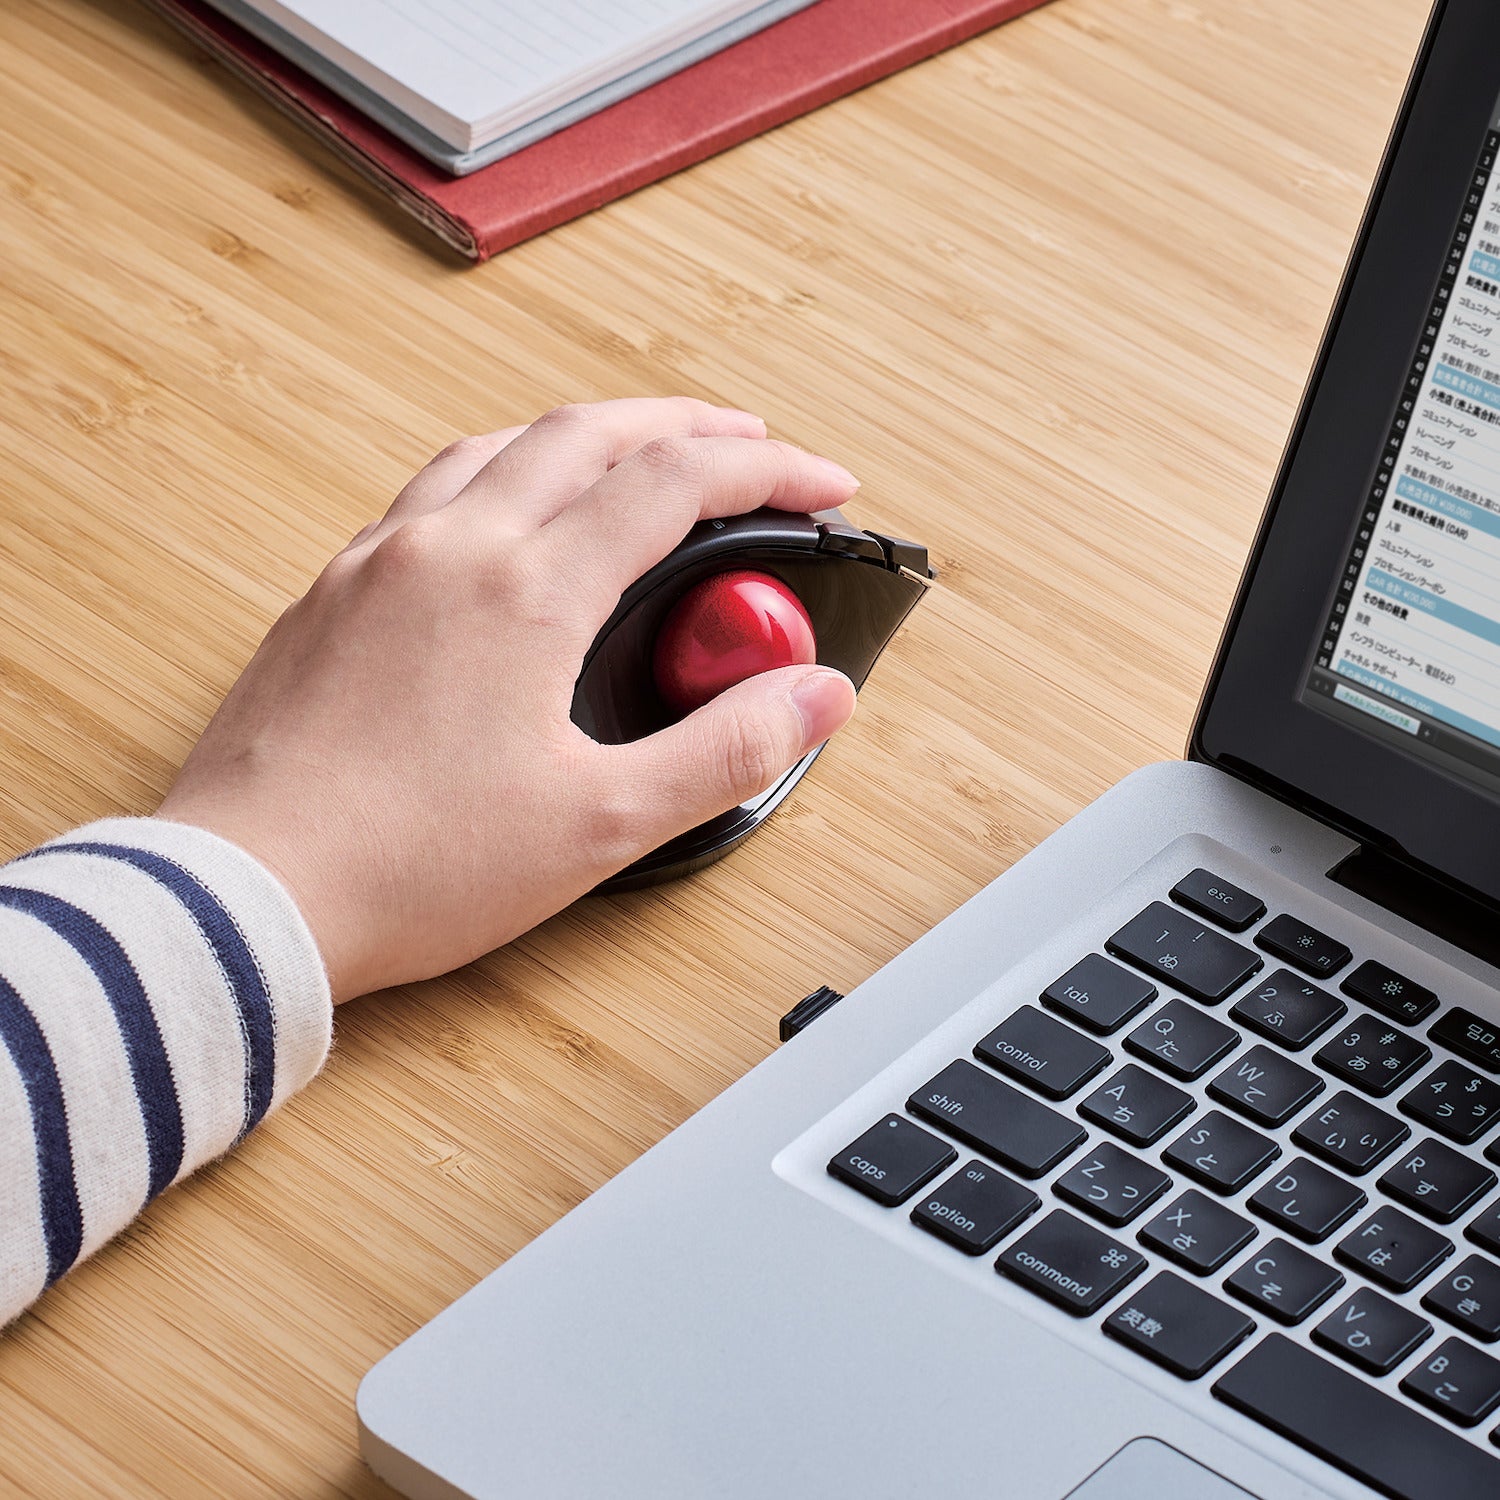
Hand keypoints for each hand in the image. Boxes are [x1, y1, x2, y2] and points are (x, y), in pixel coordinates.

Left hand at [156, 398, 858, 1001]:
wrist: (247, 893)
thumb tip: (815, 694)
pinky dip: (502, 471)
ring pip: (501, 445)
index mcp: (527, 588)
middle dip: (686, 425)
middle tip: (749, 445)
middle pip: (589, 431)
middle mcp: (451, 546)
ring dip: (588, 436)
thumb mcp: (602, 822)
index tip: (824, 486)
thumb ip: (723, 749)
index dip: (768, 470)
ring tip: (639, 461)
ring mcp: (380, 560)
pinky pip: (432, 489)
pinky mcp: (332, 593)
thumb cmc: (412, 867)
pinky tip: (511, 520)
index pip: (675, 481)